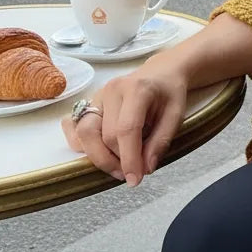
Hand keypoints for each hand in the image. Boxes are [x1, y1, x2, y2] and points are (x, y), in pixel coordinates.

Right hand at [61, 58, 187, 186]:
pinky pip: (75, 129)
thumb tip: (145, 169)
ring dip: (99, 156)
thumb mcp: (175, 115)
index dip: (129, 158)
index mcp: (137, 89)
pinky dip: (84, 146)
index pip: (126, 129)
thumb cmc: (170, 92)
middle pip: (105, 135)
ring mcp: (97, 95)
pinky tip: (100, 152)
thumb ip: (161, 142)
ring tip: (119, 165)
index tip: (134, 180)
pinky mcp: (89, 103)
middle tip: (133, 171)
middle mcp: (112, 90)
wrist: (162, 72)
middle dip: (117, 160)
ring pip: (84, 134)